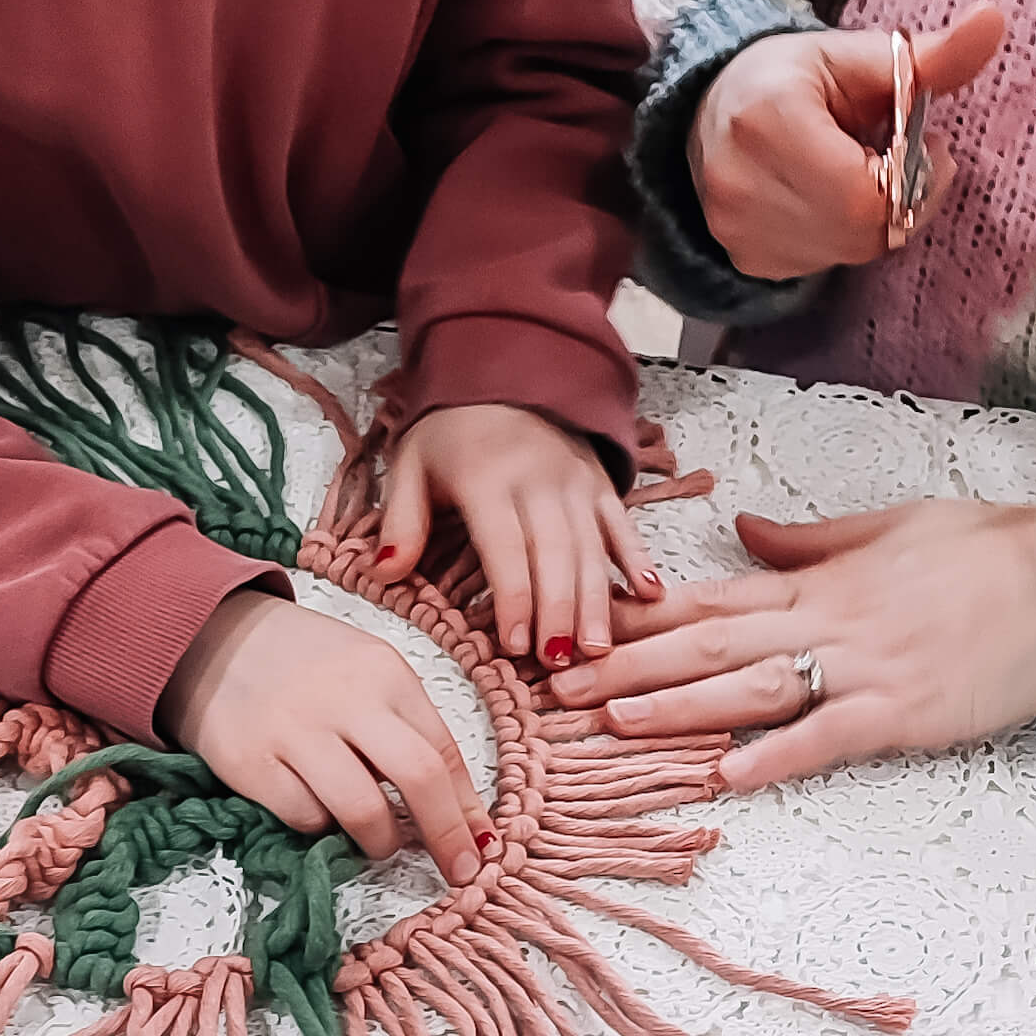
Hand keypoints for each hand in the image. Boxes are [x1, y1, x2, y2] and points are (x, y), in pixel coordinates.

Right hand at [160, 591, 493, 882]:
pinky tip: (320, 813)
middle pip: (418, 776)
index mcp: (386, 671)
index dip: (468, 806)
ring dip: (382, 841)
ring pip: (363, 810)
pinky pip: (305, 818)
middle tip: (459, 872)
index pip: (444, 748)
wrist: (210, 636)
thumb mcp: (366, 670)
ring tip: (380, 844)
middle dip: (446, 835)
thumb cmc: (303, 661)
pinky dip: (322, 828)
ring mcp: (296, 731)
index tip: (482, 845)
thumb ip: (407, 726)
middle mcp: (347, 699)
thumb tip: (456, 804)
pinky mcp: (251, 763)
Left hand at [373, 403, 657, 668]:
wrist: (503, 370)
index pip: (504, 548)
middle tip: (561, 665)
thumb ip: (401, 522)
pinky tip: (651, 594)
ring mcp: (575, 482)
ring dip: (596, 601)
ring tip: (597, 650)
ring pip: (591, 548)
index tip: (516, 646)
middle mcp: (538, 480)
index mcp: (486, 478)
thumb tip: (384, 575)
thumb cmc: (450, 432)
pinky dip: (638, 559)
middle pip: (554, 555)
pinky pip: (622, 525)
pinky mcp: (600, 483)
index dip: (512, 600)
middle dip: (559, 612)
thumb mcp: (411, 465)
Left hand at [548, 490, 1035, 791]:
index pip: (711, 595)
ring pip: (751, 686)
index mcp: (818, 580)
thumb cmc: (985, 550)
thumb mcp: (887, 524)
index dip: (640, 613)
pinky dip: (777, 755)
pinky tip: (726, 775)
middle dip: (631, 665)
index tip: (581, 623)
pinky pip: (828, 736)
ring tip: (612, 722)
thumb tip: (739, 529)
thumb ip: (806, 538)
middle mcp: (827, 622)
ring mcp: (863, 667)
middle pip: (710, 643)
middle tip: (560, 686)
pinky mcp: (903, 711)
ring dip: (678, 707)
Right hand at [689, 4, 1005, 281]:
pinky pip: (824, 264)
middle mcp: (740, 181)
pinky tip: (827, 199)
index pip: (866, 193)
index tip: (921, 143)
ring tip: (856, 173)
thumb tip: (994, 19)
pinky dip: (840, 236)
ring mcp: (735, 229)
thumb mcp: (858, 57)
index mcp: (768, 119)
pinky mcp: (744, 257)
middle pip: (863, 229)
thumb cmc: (791, 77)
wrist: (708, 109)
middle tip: (896, 159)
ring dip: (872, 219)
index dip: (913, 177)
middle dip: (900, 198)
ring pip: (849, 251)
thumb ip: (932, 56)